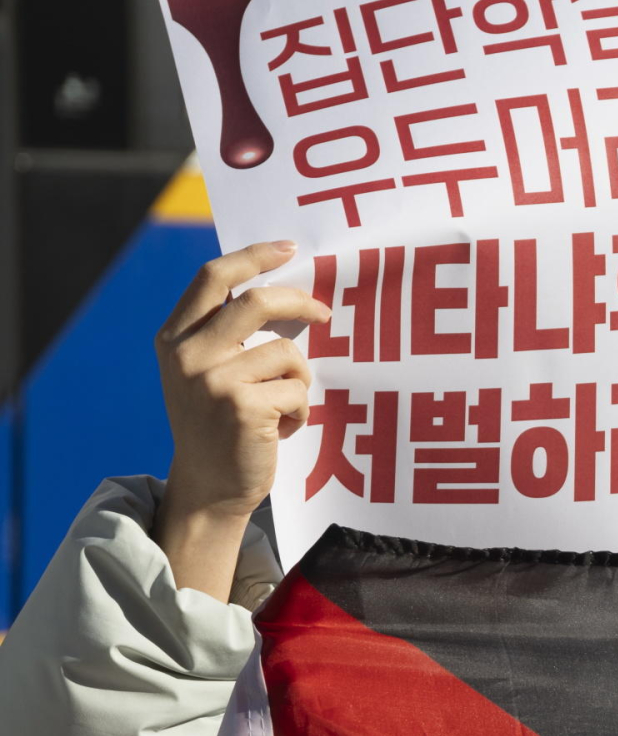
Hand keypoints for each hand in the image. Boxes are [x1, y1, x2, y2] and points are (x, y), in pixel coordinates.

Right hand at [154, 240, 332, 598]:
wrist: (209, 487)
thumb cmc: (219, 426)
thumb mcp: (205, 373)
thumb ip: (226, 334)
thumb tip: (285, 292)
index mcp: (175, 339)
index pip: (213, 277)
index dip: (254, 256)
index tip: (290, 248)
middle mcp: (188, 355)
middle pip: (257, 301)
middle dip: (300, 302)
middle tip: (325, 312)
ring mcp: (213, 380)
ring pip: (287, 352)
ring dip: (299, 379)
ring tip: (284, 406)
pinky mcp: (243, 407)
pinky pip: (297, 390)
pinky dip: (301, 409)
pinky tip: (282, 429)